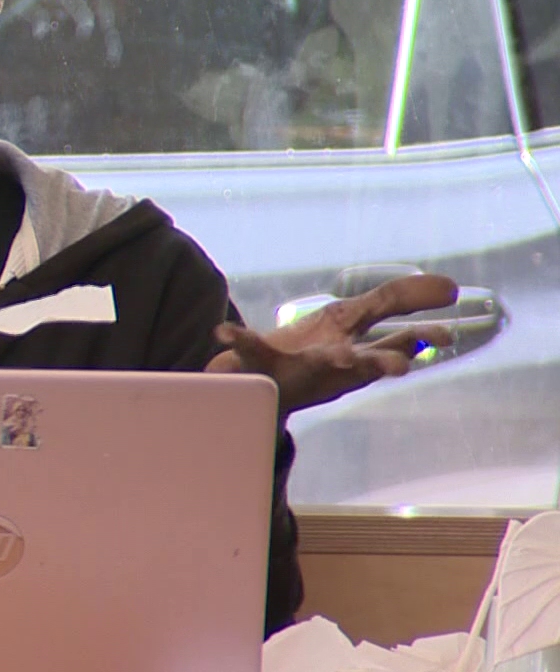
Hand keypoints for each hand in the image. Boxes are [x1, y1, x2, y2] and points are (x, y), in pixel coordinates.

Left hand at [205, 273, 458, 413]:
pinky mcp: (262, 363)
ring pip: (315, 365)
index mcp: (356, 345)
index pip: (392, 333)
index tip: (448, 313)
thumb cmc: (314, 353)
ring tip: (338, 361)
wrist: (265, 386)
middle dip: (382, 365)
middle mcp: (334, 360)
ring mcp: (297, 364)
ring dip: (323, 361)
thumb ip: (396, 301)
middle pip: (364, 363)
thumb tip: (449, 285)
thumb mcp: (356, 323)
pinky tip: (223, 330)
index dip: (418, 321)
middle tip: (400, 369)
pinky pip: (248, 348)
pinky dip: (236, 338)